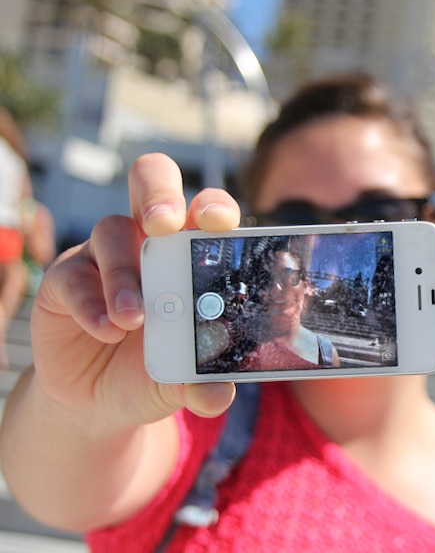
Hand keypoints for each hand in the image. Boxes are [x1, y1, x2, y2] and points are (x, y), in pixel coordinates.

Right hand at [29, 154, 239, 428]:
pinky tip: (106, 329)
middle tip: (164, 224)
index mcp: (192, 251)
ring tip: (135, 318)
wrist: (101, 399)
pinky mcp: (66, 278)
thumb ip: (204, 383)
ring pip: (111, 231)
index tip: (220, 223)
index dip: (215, 206)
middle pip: (153, 182)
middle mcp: (150, 240)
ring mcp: (105, 255)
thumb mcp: (184, 381)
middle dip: (160, 194)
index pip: (207, 210)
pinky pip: (74, 276)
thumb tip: (218, 396)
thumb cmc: (157, 370)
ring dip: (125, 274)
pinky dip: (92, 303)